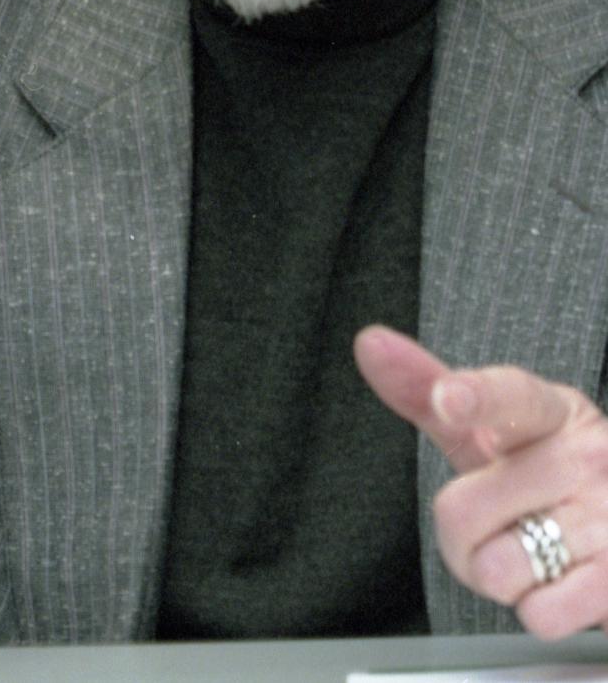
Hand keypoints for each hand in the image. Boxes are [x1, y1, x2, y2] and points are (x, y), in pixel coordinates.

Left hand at [354, 325, 607, 639]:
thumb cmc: (544, 475)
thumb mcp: (493, 430)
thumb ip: (427, 390)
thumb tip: (369, 342)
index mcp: (550, 411)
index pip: (510, 397)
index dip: (475, 397)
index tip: (446, 398)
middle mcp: (587, 456)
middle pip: (463, 509)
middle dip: (463, 536)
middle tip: (500, 525)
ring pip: (498, 567)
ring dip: (501, 577)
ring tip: (536, 553)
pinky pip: (540, 613)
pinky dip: (538, 608)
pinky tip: (564, 582)